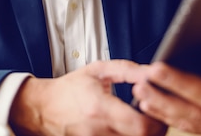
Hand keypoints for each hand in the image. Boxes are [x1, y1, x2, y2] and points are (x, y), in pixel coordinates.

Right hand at [9, 60, 166, 135]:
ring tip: (143, 122)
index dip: (156, 120)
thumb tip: (150, 73)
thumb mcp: (97, 71)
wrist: (43, 107)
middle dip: (155, 129)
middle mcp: (97, 130)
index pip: (140, 126)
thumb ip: (126, 70)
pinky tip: (127, 129)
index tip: (156, 108)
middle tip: (157, 118)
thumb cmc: (69, 89)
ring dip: (142, 134)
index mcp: (99, 107)